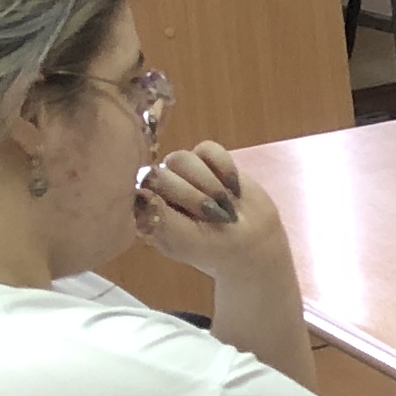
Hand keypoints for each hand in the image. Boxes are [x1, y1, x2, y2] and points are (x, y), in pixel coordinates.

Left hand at [132, 141, 289, 279]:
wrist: (254, 240)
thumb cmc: (216, 247)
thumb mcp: (187, 242)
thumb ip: (161, 219)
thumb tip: (142, 193)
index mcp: (147, 210)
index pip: (141, 191)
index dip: (170, 201)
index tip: (195, 221)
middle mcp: (158, 188)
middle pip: (161, 174)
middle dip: (194, 196)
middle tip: (216, 216)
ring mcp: (180, 171)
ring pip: (182, 158)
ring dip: (209, 182)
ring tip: (226, 204)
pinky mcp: (205, 159)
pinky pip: (208, 148)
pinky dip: (224, 167)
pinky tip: (233, 187)